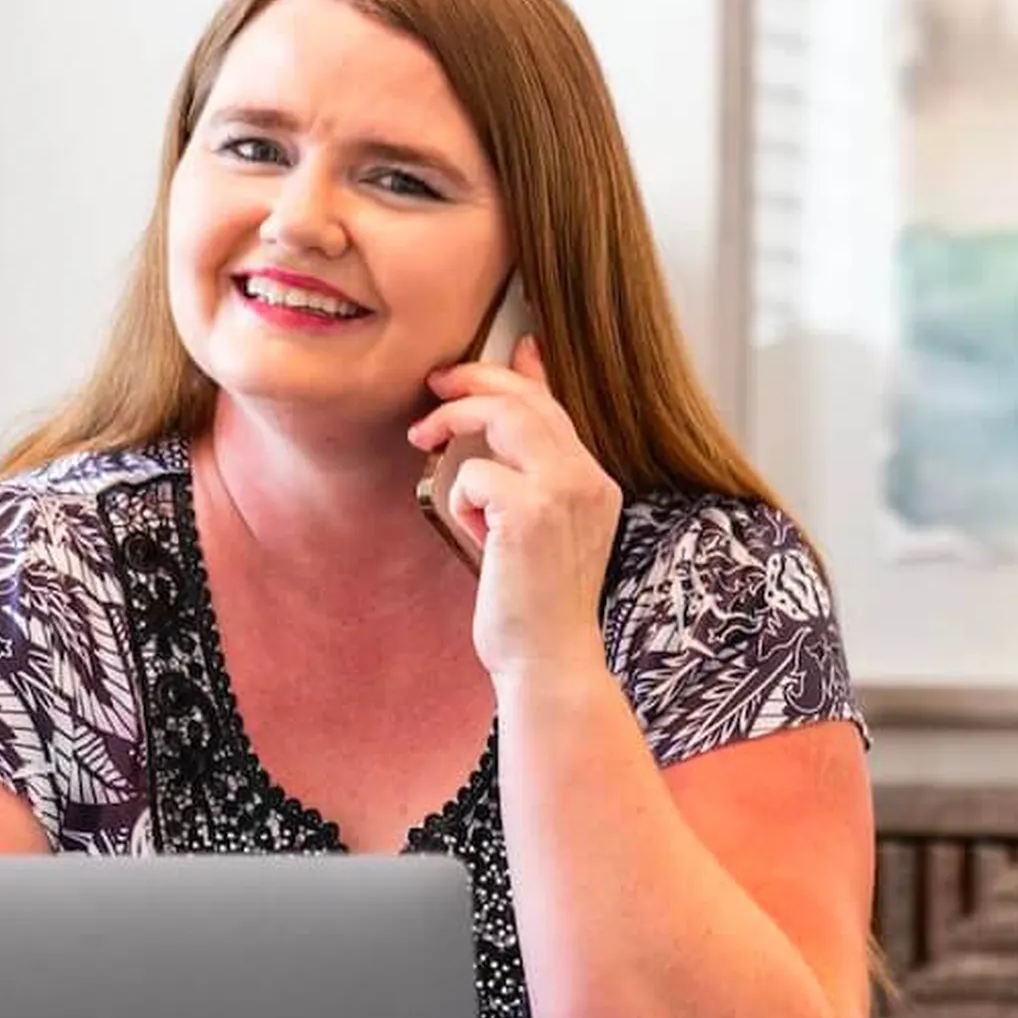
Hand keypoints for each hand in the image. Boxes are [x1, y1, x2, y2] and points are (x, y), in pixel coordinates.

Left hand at [407, 335, 622, 687]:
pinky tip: (476, 536)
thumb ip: (526, 477)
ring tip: (423, 439)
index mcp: (595, 484)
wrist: (548, 663)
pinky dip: (460, 500)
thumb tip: (503, 431)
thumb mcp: (537, 531)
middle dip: (473, 382)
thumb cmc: (533, 607)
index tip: (495, 353)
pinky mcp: (530, 514)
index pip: (554, 408)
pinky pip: (472, 475)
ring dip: (454, 422)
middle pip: (527, 400)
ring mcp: (563, 493)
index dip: (520, 373)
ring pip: (503, 418)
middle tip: (434, 386)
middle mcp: (588, 480)